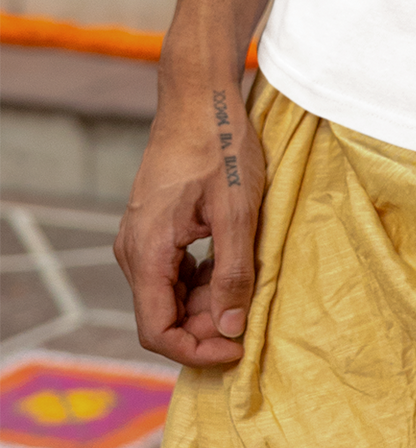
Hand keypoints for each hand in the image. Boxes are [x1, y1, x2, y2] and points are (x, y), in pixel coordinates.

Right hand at [114, 79, 264, 369]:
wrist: (199, 97)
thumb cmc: (219, 145)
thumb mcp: (236, 210)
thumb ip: (233, 272)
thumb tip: (231, 328)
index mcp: (147, 251)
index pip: (158, 330)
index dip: (196, 350)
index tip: (237, 349)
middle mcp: (134, 251)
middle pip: (163, 316)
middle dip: (205, 328)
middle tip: (249, 318)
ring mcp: (141, 239)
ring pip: (169, 295)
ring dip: (205, 305)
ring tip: (246, 292)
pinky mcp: (153, 229)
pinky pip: (172, 272)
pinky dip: (200, 282)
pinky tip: (231, 268)